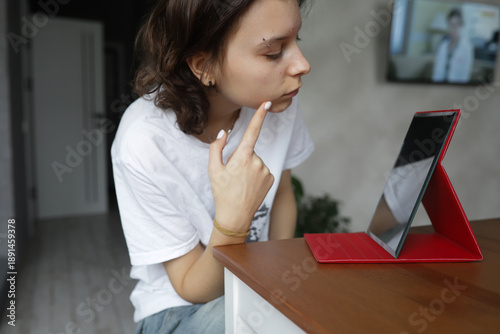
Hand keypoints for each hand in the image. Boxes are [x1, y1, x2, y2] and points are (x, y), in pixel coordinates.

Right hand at [208, 101, 274, 232]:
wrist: (236, 216)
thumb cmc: (222, 192)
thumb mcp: (213, 169)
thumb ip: (217, 148)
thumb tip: (224, 133)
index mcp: (243, 157)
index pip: (252, 131)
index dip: (259, 115)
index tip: (266, 103)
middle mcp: (257, 162)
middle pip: (249, 151)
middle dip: (241, 158)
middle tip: (233, 176)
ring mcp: (266, 171)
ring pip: (256, 161)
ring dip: (249, 168)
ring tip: (241, 183)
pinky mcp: (271, 178)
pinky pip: (262, 170)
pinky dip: (256, 175)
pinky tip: (249, 186)